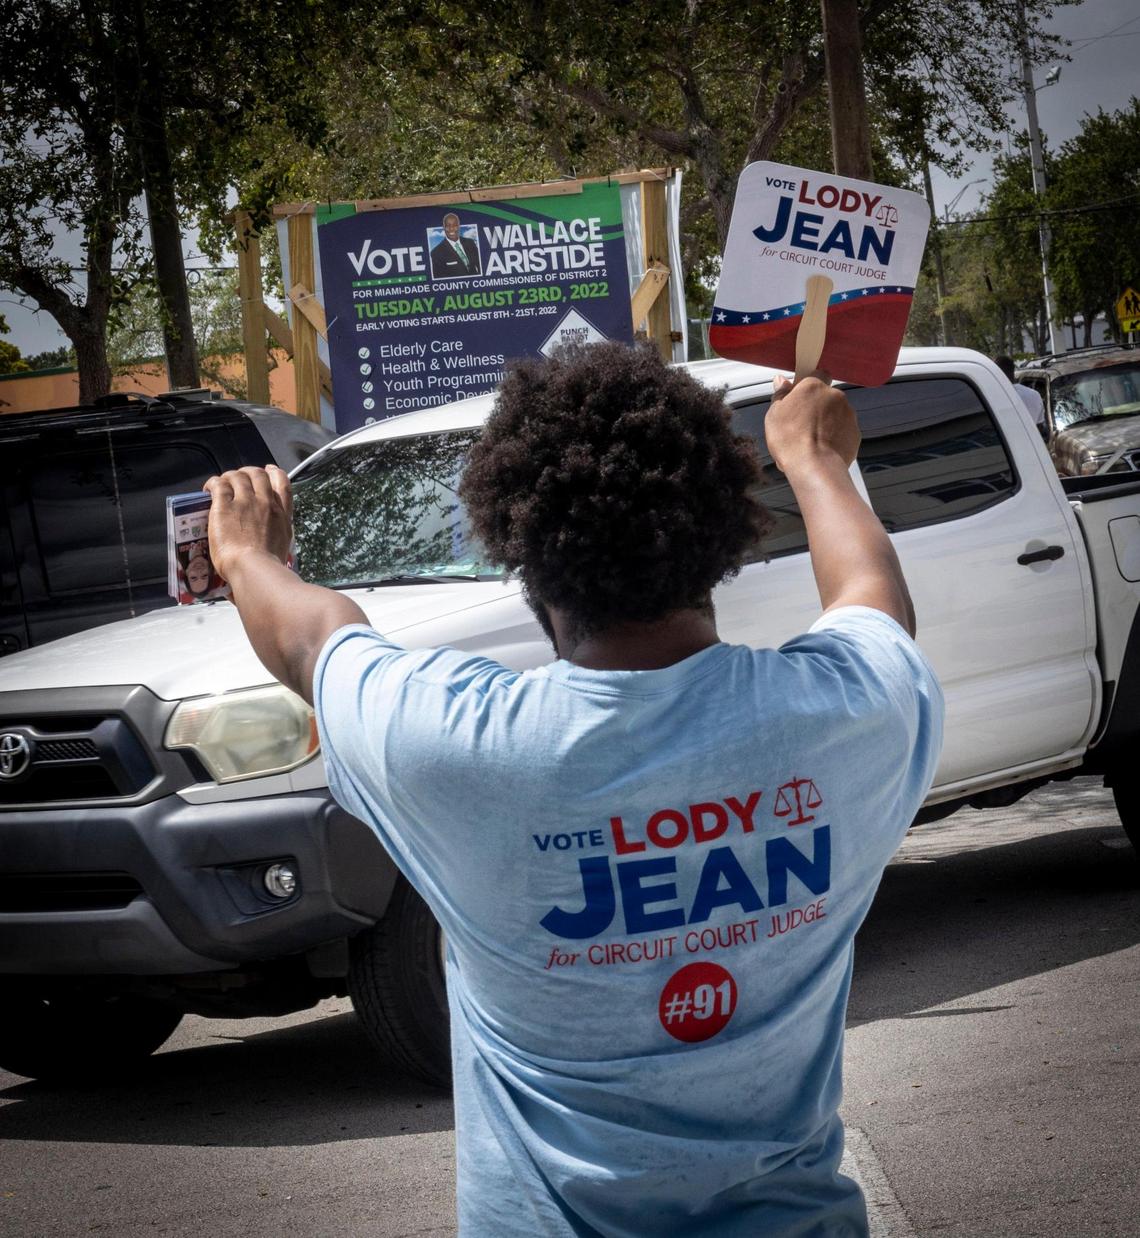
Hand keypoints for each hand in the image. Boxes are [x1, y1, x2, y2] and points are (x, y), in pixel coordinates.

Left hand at [204, 465, 292, 581]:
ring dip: (229, 477)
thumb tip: (268, 540)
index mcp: (282, 515)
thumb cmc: (267, 567)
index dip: (274, 473)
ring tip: (221, 485)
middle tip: (238, 478)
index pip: (282, 484)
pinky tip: (208, 489)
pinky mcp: (225, 506)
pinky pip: (218, 484)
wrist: (254, 569)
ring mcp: (246, 503)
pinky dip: (213, 483)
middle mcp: (266, 504)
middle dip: (248, 472)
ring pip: (238, 476)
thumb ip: (276, 536)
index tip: (268, 471)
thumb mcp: (282, 548)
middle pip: (258, 475)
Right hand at [764, 373, 860, 475]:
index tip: (799, 396)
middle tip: (800, 424)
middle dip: (816, 407)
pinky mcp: (855, 433)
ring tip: (810, 441)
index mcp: (814, 387)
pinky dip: (834, 437)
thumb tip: (781, 381)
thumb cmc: (791, 440)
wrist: (815, 468)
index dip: (807, 385)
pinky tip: (821, 449)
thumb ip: (780, 394)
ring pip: (835, 414)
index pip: (816, 374)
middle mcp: (835, 396)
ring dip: (825, 423)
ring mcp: (848, 415)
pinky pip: (843, 431)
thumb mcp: (774, 415)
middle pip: (825, 397)